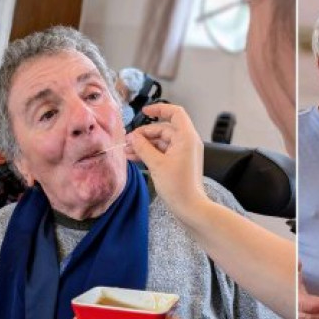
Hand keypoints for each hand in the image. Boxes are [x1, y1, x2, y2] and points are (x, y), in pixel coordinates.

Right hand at [127, 103, 205, 223]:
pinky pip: (163, 153)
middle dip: (144, 134)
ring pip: (161, 142)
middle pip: (163, 129)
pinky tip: (135, 158)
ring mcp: (183, 154)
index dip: (159, 109)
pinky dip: (150, 154)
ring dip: (144, 146)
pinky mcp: (179, 164)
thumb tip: (132, 137)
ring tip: (127, 151)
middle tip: (128, 142)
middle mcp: (187, 142)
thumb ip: (143, 147)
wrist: (191, 209)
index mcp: (186, 137)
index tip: (144, 112)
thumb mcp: (156, 164)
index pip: (174, 113)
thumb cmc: (178, 187)